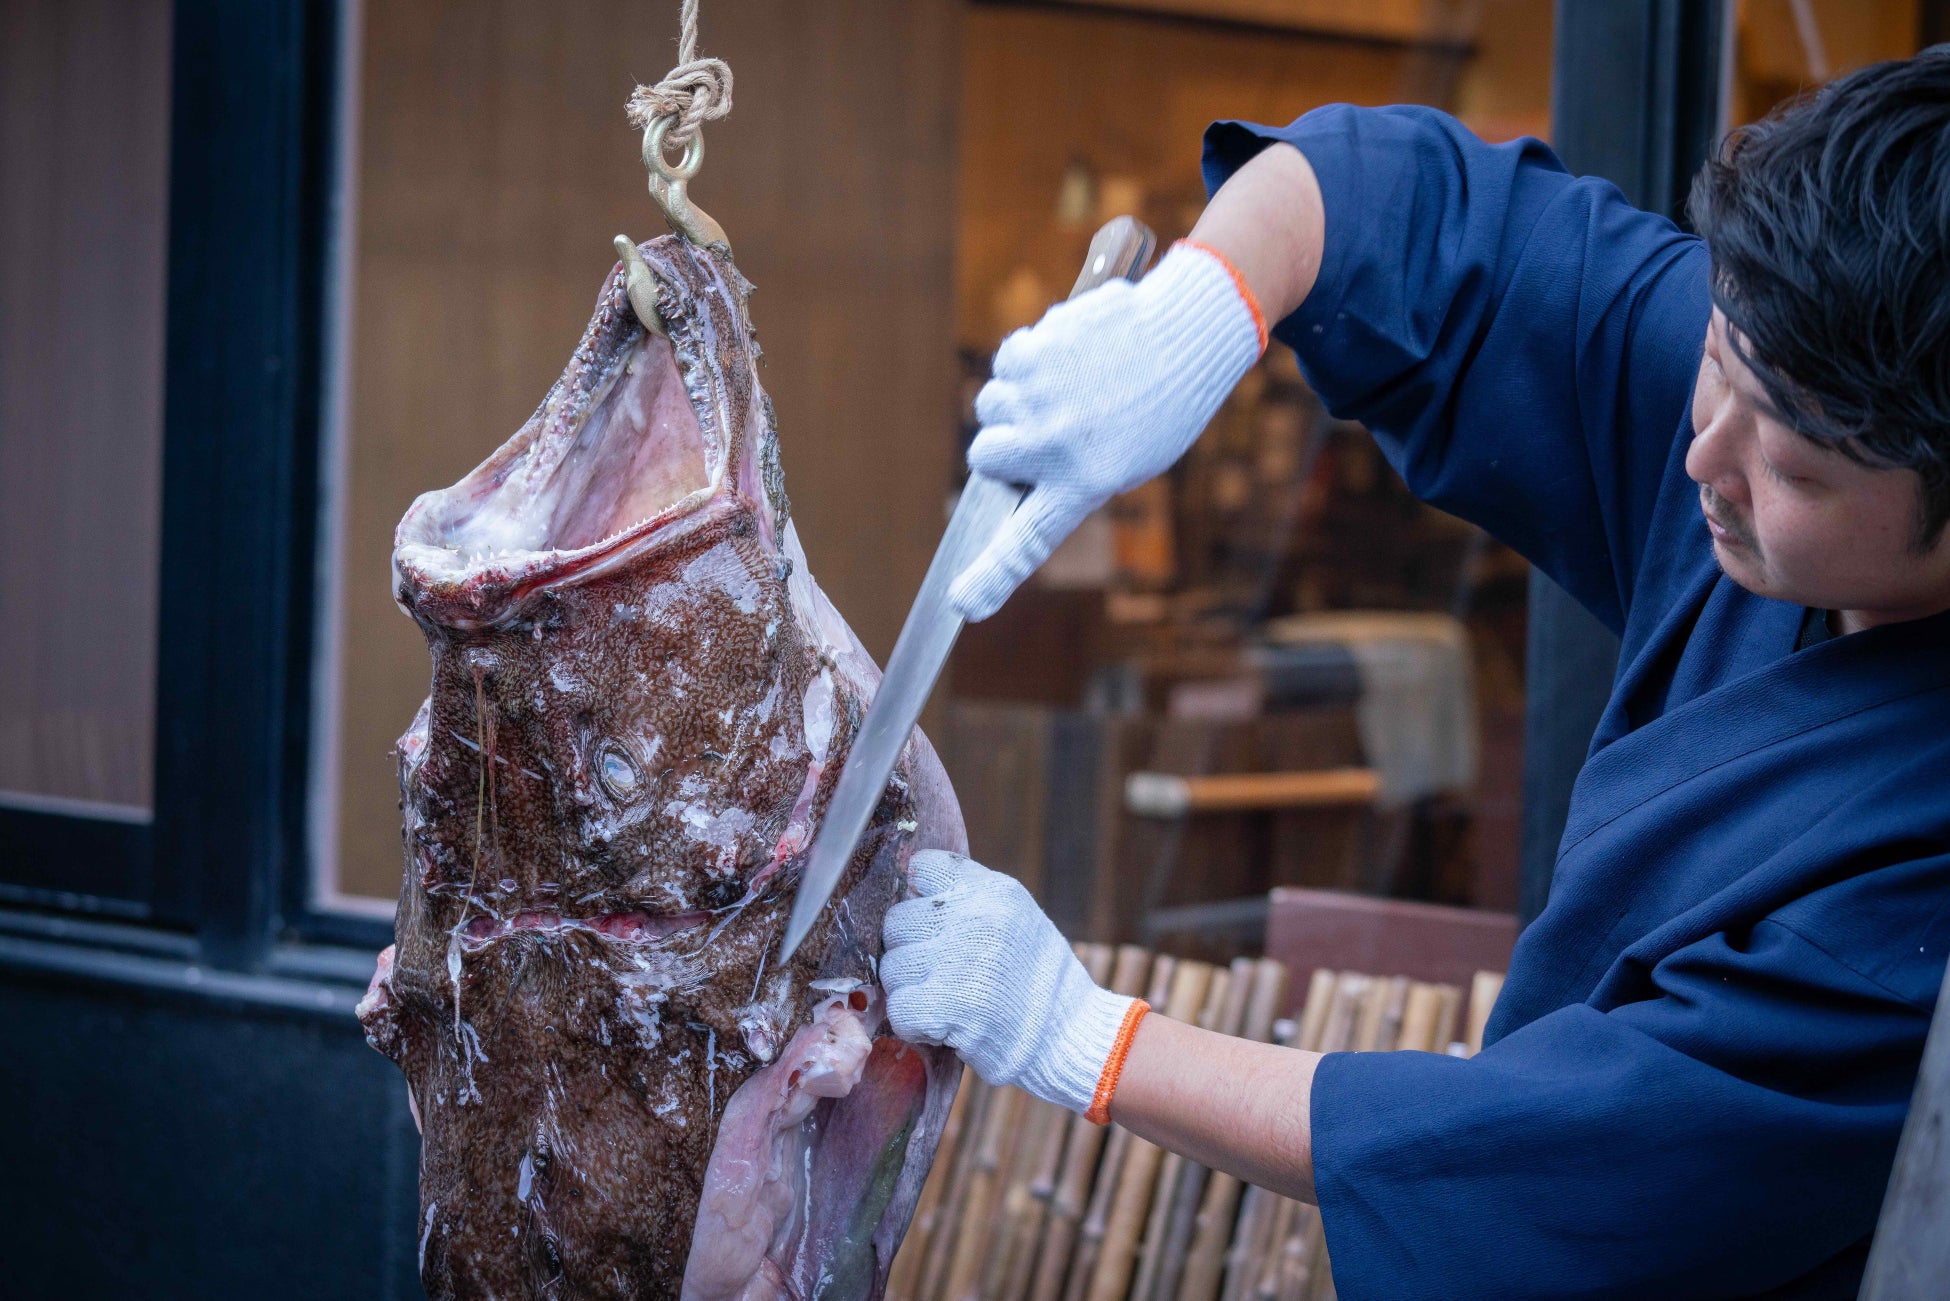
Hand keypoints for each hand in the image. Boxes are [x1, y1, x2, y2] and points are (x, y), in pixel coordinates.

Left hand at [881, 851, 1144, 1119]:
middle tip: (941, 973)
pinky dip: (913, 1024)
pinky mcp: (946, 1006)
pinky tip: (942, 1025)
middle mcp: (975, 917)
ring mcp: (959, 960)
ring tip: (946, 1000)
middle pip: (897, 922)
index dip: (921, 898)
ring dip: (910, 989)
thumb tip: (906, 888)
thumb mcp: (1017, 918)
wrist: (1069, 1038)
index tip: (935, 925)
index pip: (923, 868)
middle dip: (910, 950)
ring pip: (891, 968)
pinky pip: (898, 1008)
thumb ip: (970, 900)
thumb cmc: (1038, 981)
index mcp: (994, 891)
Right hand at [950, 242, 1264, 620]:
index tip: (963, 603)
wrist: (1186, 334)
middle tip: (1039, 429)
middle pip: (985, 456)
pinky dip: (1028, 357)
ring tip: (1070, 384)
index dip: (992, 575)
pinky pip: (1007, 360)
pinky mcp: (1034, 352)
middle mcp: (1054, 446)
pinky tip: (1069, 354)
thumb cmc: (1162, 405)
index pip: (1028, 540)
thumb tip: (1013, 472)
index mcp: (1085, 484)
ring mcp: (1039, 398)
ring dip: (1016, 397)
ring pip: (991, 403)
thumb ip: (1068, 475)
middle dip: (1000, 443)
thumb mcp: (1128, 461)